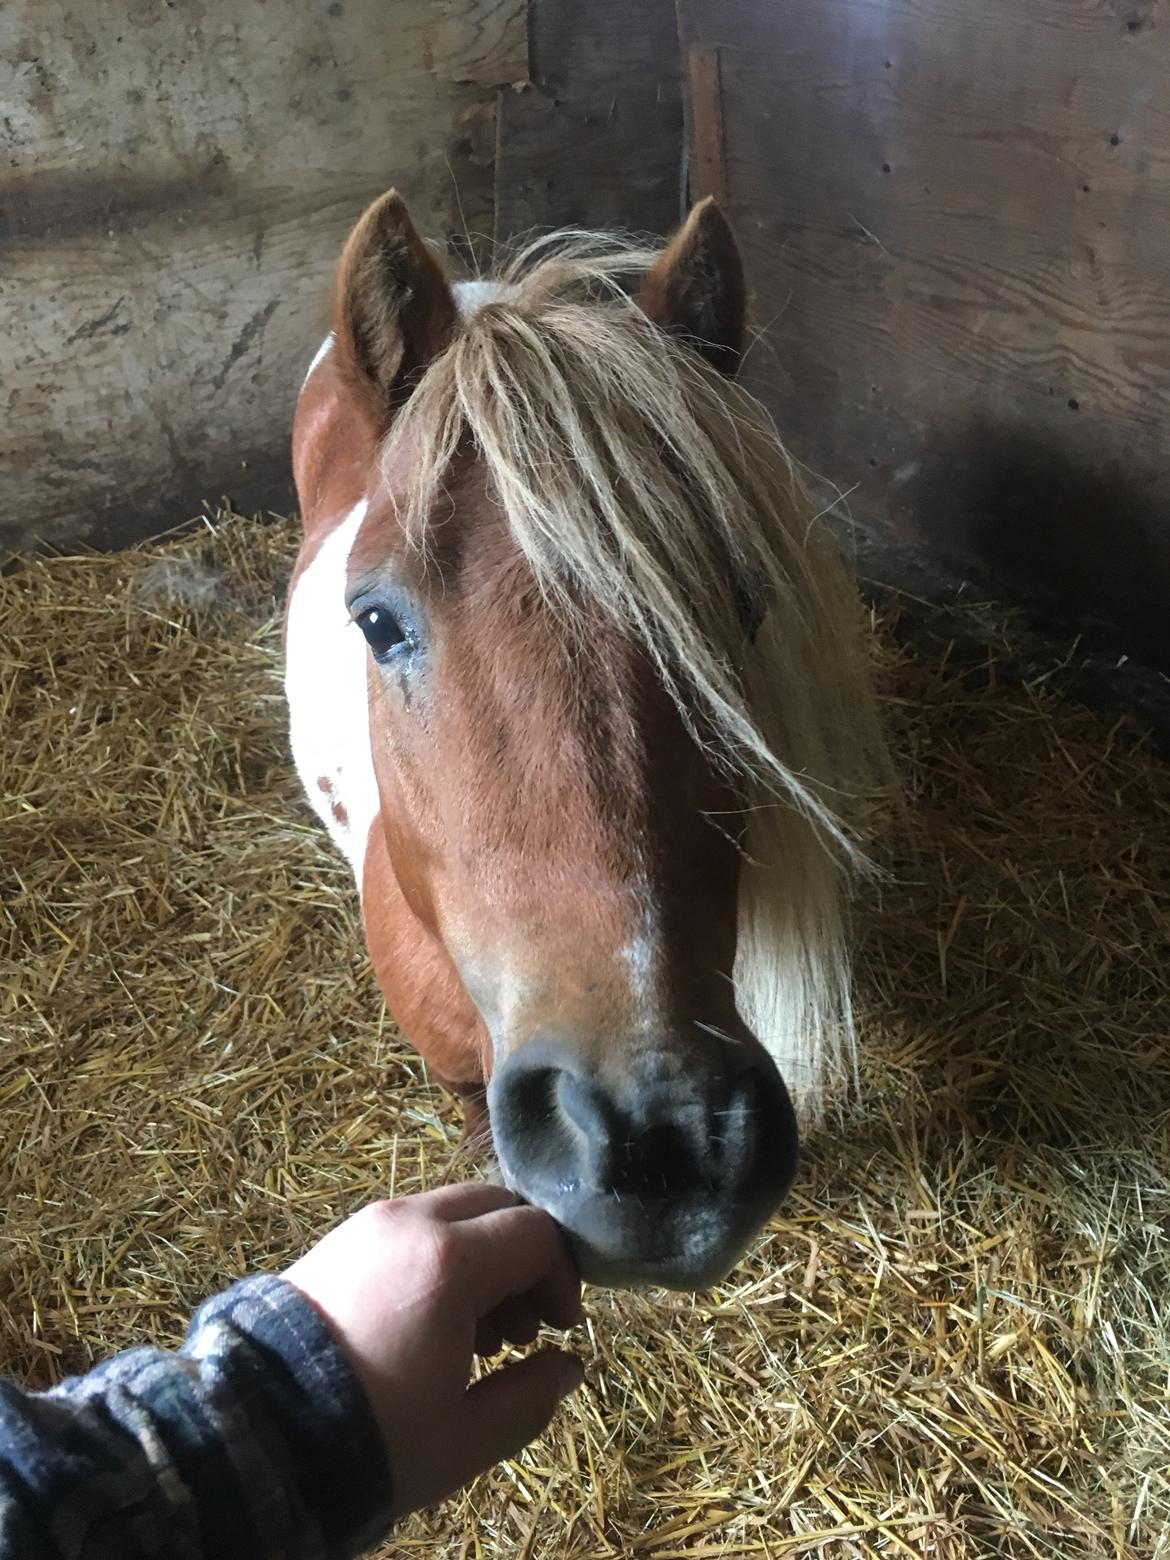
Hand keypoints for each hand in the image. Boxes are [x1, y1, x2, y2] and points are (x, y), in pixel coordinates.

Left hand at [284, 1182, 583, 1518]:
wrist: (253, 1437)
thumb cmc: (369, 1439)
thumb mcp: (465, 1437)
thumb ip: (529, 1397)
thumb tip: (567, 1367)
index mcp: (451, 1261)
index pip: (537, 1233)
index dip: (562, 1278)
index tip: (560, 1329)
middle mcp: (411, 1223)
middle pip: (496, 1208)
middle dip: (523, 1260)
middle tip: (523, 1327)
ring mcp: (368, 1225)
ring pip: (452, 1214)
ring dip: (482, 1260)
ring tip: (475, 1337)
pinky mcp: (337, 1240)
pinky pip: (409, 1229)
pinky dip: (438, 1259)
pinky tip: (428, 1325)